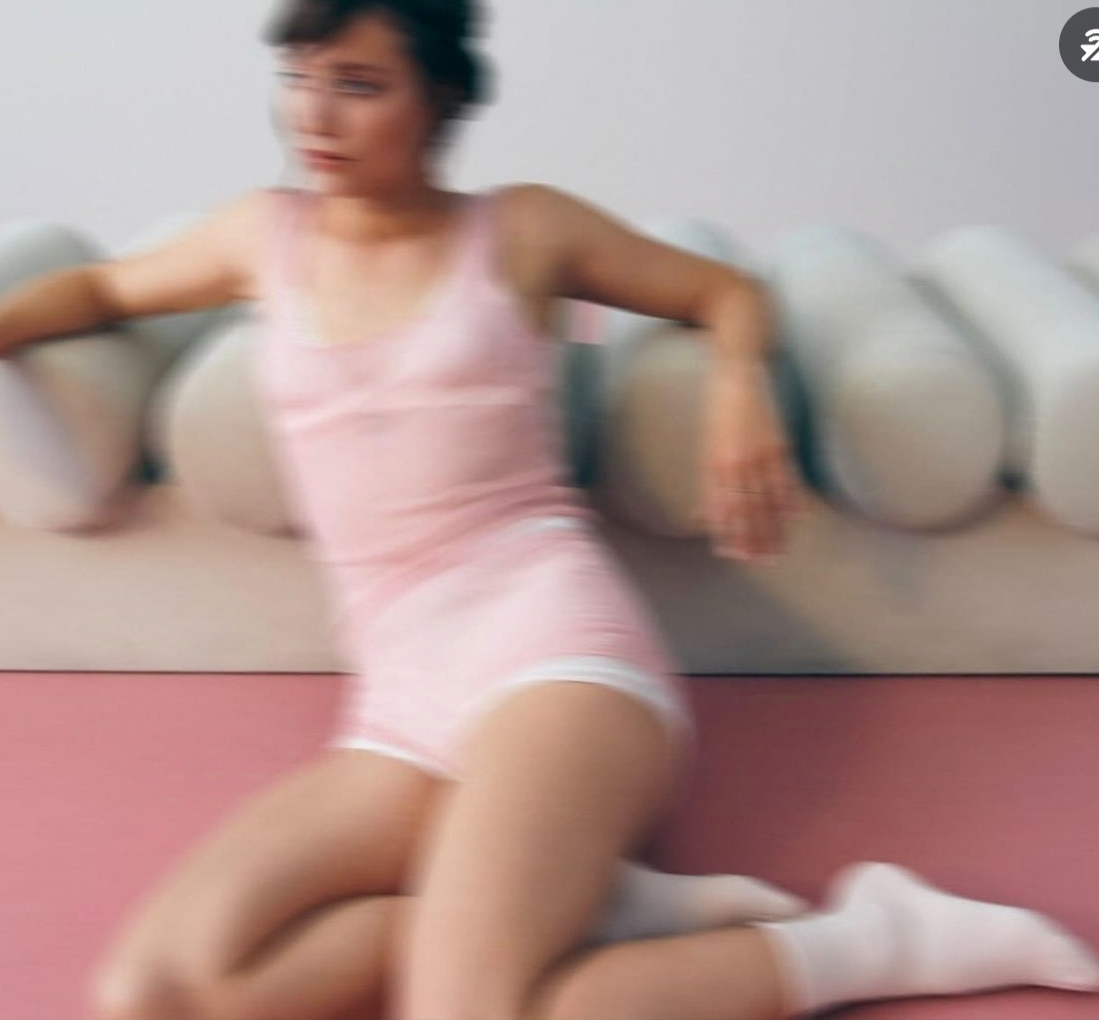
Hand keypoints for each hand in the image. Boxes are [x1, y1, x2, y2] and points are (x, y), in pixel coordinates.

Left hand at [693, 363, 811, 563]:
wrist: (735, 373)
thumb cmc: (717, 416)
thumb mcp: (706, 450)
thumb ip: (707, 486)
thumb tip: (701, 518)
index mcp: (715, 464)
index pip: (722, 508)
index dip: (728, 533)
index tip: (733, 555)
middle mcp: (736, 461)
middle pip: (746, 509)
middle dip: (753, 539)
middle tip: (760, 562)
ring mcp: (759, 452)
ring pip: (768, 499)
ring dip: (774, 528)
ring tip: (779, 550)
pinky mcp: (778, 441)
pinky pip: (787, 476)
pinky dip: (792, 498)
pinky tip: (798, 518)